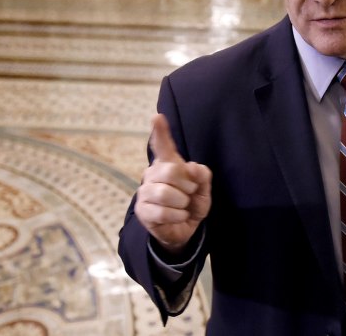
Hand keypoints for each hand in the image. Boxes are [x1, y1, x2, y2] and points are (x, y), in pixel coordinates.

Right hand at [134, 114, 211, 253]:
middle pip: (170, 171)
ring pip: (164, 193)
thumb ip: (202, 176)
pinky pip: (162, 212)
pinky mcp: (142, 210)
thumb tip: (192, 168)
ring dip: (182, 202)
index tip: (157, 117)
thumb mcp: (203, 189)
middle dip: (187, 185)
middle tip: (190, 193)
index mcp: (168, 164)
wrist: (183, 229)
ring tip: (183, 206)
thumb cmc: (191, 202)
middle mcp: (153, 173)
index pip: (162, 145)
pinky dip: (177, 216)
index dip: (160, 131)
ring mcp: (145, 192)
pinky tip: (178, 216)